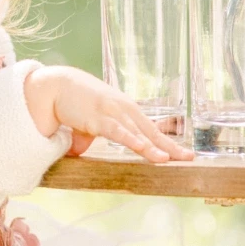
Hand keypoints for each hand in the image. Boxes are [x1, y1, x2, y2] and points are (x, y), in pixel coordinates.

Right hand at [23, 65, 191, 161]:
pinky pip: (118, 131)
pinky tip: (142, 148)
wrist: (55, 85)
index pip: (152, 129)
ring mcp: (112, 112)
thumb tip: (78, 151)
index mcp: (126, 111)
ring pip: (137, 133)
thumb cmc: (73, 102)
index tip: (185, 154)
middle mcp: (124, 110)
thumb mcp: (87, 123)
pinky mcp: (98, 117)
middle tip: (189, 157)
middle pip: (151, 131)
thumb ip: (87, 137)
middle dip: (170, 146)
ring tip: (167, 159)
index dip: (168, 142)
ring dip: (152, 147)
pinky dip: (131, 140)